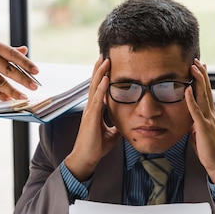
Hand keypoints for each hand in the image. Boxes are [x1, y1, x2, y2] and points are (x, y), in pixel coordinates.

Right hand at [0, 39, 39, 100]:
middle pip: (9, 69)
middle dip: (24, 79)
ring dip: (14, 91)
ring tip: (23, 97)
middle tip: (34, 86)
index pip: (13, 55)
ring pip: (1, 82)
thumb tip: (24, 50)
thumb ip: (7, 51)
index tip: (36, 72)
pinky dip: (1, 95)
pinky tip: (8, 99)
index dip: (26, 63)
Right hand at [64, 56, 119, 180]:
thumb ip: (117, 125)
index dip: (102, 76)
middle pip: (94, 83)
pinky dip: (101, 88)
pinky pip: (97, 99)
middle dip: (99, 69)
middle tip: (104, 54)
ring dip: (100, 73)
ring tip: (105, 60)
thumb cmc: (96, 146)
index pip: (98, 89)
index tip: (107, 64)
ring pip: (94, 87)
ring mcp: (90, 111)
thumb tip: (128, 123)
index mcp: (95, 110)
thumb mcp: (112, 134)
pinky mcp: (91, 118)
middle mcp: (90, 108)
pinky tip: (105, 78)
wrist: (86, 158)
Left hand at [185, 59, 214, 183]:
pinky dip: (191, 100)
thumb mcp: (199, 133)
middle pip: (206, 90)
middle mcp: (211, 114)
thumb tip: (190, 119)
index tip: (200, 67)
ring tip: (193, 67)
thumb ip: (195, 124)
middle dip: (201, 74)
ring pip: (203, 96)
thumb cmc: (209, 151)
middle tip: (197, 60)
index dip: (203, 79)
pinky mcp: (204, 128)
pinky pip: (196, 111)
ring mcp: (208, 120)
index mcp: (211, 115)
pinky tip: (187, 89)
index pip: (207, 93)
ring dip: (198, 80)